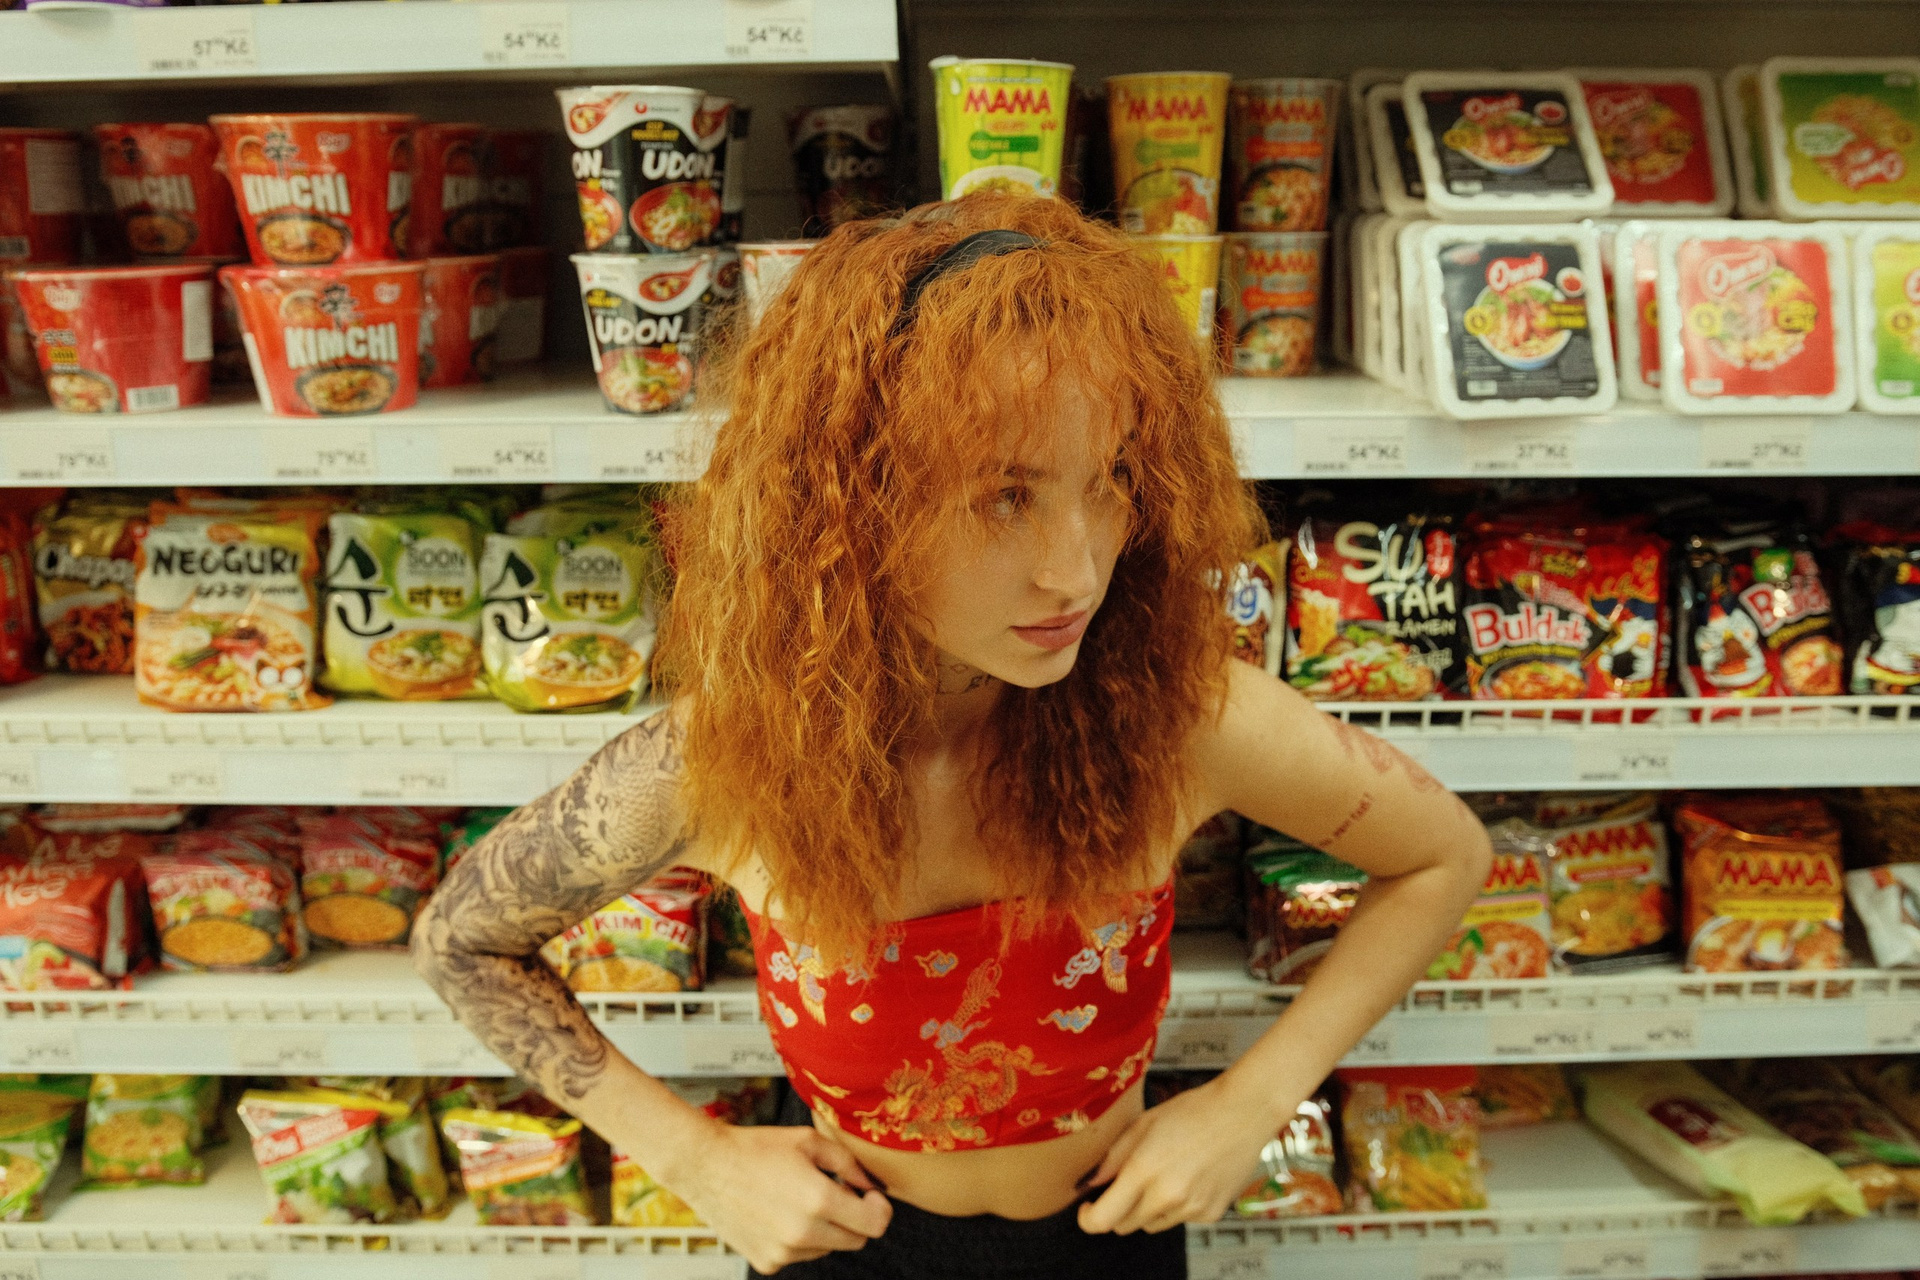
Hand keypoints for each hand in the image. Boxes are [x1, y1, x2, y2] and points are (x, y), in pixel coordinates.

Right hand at [665, 1122, 891, 1273]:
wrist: (706, 1166)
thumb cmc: (755, 1148)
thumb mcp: (809, 1140)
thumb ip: (848, 1163)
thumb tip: (869, 1184)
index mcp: (818, 1199)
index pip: (875, 1225)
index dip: (879, 1209)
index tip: (869, 1196)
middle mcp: (802, 1232)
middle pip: (856, 1240)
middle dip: (855, 1218)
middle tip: (836, 1193)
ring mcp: (784, 1252)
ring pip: (829, 1248)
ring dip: (826, 1228)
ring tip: (799, 1199)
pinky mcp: (767, 1262)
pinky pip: (801, 1254)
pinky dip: (800, 1238)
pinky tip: (781, 1213)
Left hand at [1076, 1074, 1279, 1234]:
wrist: (1242, 1113)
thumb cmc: (1194, 1111)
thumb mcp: (1143, 1124)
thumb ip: (1113, 1158)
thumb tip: (1092, 1183)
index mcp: (1144, 1170)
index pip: (1103, 1219)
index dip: (1088, 1219)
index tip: (1088, 1208)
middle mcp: (1167, 1195)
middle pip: (1124, 1225)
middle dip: (1118, 1209)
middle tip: (1128, 1183)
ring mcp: (1191, 1208)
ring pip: (1151, 1224)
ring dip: (1147, 1208)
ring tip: (1165, 1173)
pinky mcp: (1210, 1214)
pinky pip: (1179, 1220)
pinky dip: (1176, 1206)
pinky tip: (1188, 1177)